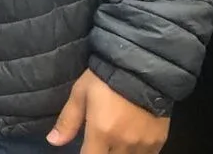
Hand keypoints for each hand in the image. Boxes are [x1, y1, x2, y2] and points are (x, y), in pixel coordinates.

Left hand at [48, 69, 169, 152]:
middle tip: (100, 142)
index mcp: (102, 133)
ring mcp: (144, 143)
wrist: (141, 67)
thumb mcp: (80, 94)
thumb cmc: (105, 78)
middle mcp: (123, 143)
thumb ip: (68, 121)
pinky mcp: (159, 140)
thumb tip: (52, 142)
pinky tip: (131, 143)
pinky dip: (137, 153)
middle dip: (103, 153)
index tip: (85, 148)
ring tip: (114, 142)